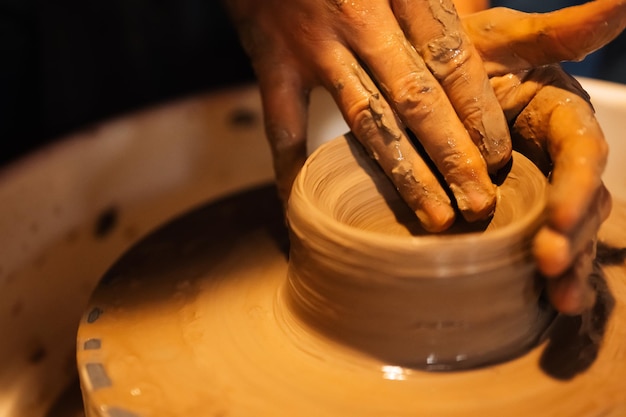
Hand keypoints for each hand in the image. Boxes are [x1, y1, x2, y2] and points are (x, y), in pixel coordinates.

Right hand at [224, 0, 510, 231]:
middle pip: (417, 99)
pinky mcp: (270, 59)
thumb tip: (501, 14)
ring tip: (434, 218)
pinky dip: (291, 167)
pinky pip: (282, 123)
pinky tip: (304, 205)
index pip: (451, 59)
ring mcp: (312, 44)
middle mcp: (360, 17)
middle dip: (453, 157)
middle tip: (479, 206)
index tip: (498, 159)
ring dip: (404, 174)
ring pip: (366, 120)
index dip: (479, 113)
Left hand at [462, 1, 625, 313]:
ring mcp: (534, 187)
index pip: (582, 153)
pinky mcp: (511, 212)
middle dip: (571, 237)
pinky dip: (539, 274)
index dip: (578, 186)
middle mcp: (554, 156)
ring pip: (565, 230)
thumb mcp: (499, 42)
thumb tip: (622, 2)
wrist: (418, 74)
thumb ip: (556, 34)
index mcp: (559, 114)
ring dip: (565, 265)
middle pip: (580, 202)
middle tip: (548, 266)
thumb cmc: (455, 54)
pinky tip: (542, 304)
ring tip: (557, 300)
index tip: (562, 219)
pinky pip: (533, 242)